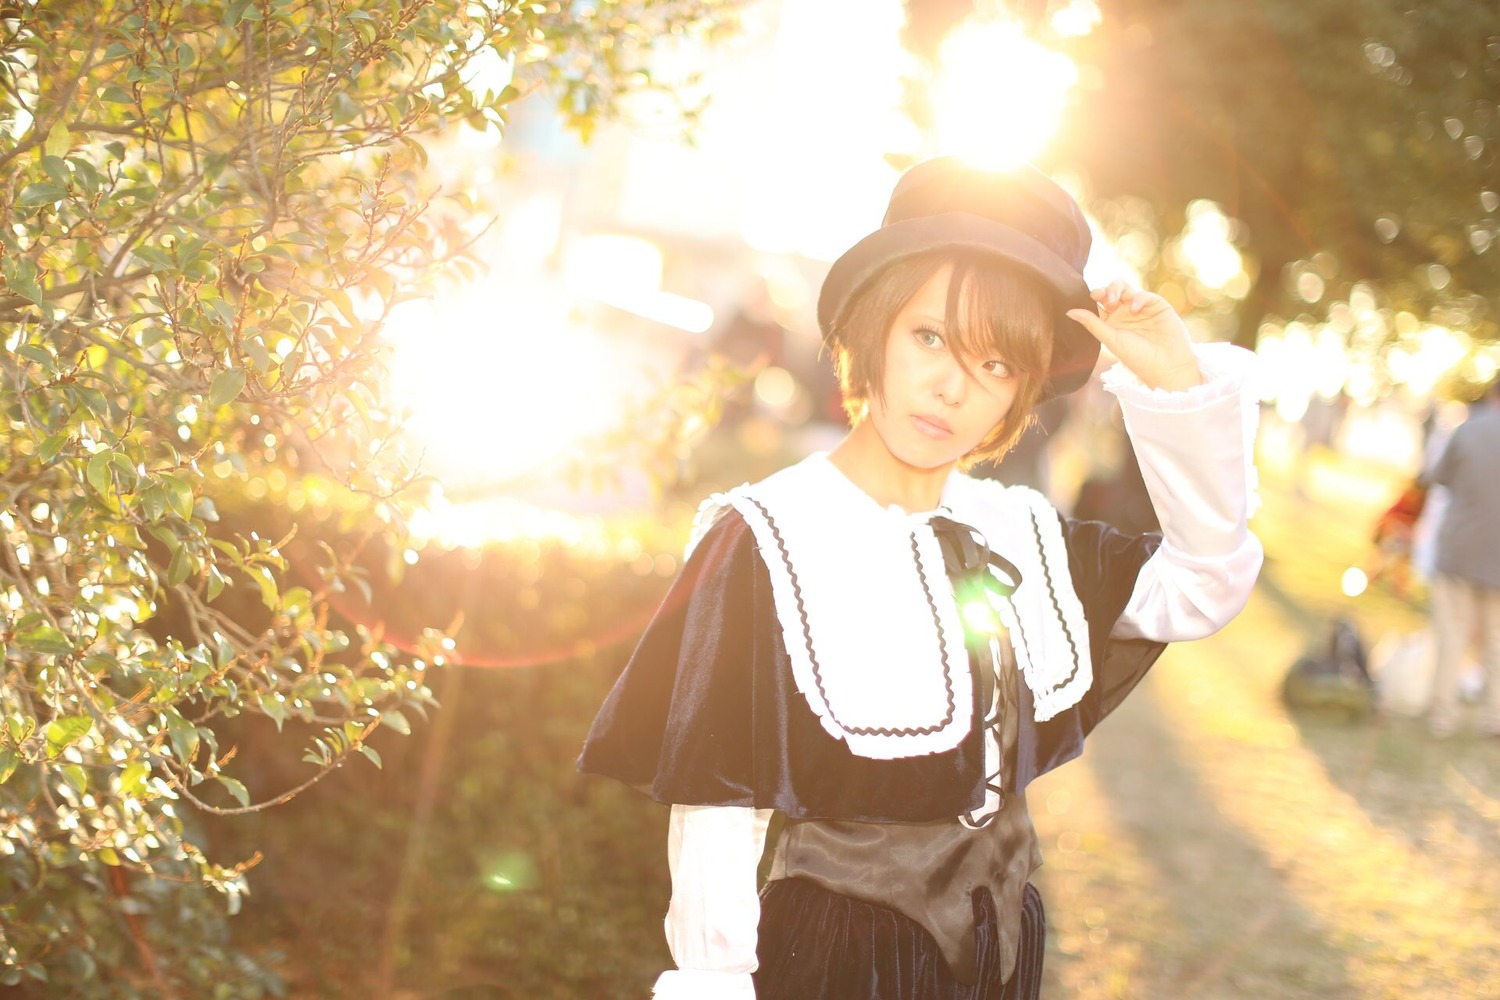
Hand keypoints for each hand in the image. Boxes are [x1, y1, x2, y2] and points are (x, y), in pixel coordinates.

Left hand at [1066, 280, 1201, 391]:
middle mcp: (1125, 313)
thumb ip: (1092, 323)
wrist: (1166, 364)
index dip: (1095, 296)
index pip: (1099, 303)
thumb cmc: (1137, 357)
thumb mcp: (1110, 339)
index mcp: (1111, 321)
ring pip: (1126, 288)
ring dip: (1117, 289)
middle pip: (1112, 291)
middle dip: (1106, 290)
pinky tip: (1135, 309)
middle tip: (1101, 295)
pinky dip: (1137, 298)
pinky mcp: (1157, 305)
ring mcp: (1141, 307)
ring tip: (1116, 300)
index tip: (1092, 296)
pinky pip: (1144, 294)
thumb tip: (1069, 311)